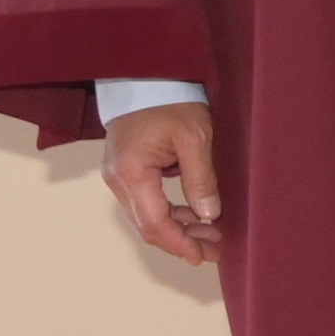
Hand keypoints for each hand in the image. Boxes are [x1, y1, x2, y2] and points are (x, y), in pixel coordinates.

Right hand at [100, 100, 225, 264]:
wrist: (146, 79)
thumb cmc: (170, 102)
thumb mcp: (195, 137)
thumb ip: (201, 178)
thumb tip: (209, 216)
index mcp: (132, 172)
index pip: (154, 223)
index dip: (179, 243)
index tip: (202, 256)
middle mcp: (118, 180)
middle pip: (148, 226)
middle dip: (182, 241)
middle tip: (215, 250)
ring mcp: (118, 177)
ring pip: (146, 217)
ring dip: (177, 229)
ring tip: (211, 236)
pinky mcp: (125, 172)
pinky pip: (145, 204)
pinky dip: (169, 214)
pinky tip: (195, 216)